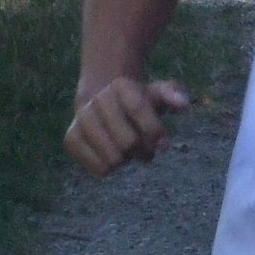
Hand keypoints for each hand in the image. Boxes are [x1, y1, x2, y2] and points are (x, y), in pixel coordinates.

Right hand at [65, 76, 191, 176]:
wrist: (102, 106)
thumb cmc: (138, 103)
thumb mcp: (157, 95)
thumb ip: (173, 95)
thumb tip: (184, 105)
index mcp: (121, 85)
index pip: (139, 109)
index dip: (154, 130)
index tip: (164, 144)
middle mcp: (97, 100)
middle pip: (128, 141)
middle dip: (143, 151)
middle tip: (146, 151)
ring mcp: (81, 119)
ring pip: (113, 158)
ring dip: (127, 161)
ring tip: (128, 153)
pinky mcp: (71, 139)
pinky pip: (98, 168)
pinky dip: (110, 168)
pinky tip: (112, 157)